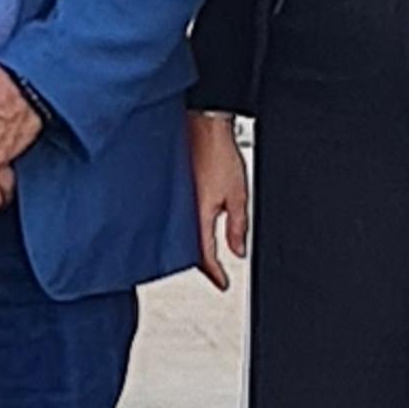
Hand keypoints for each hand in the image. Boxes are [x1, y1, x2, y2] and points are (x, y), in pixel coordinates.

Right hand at [189, 108, 250, 287]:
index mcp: (198, 217)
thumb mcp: (238, 194)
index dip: (215, 274)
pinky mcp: (170, 190)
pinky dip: (183, 227)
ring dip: (191, 246)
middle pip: (189, 249)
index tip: (222, 284)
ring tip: (203, 255)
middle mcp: (181, 213)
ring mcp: (174, 202)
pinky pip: (175, 217)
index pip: (205, 256)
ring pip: (180, 234)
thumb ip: (238, 225)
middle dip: (201, 264)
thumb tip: (238, 250)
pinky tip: (189, 226)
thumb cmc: (218, 151)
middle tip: (214, 273)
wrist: (201, 123)